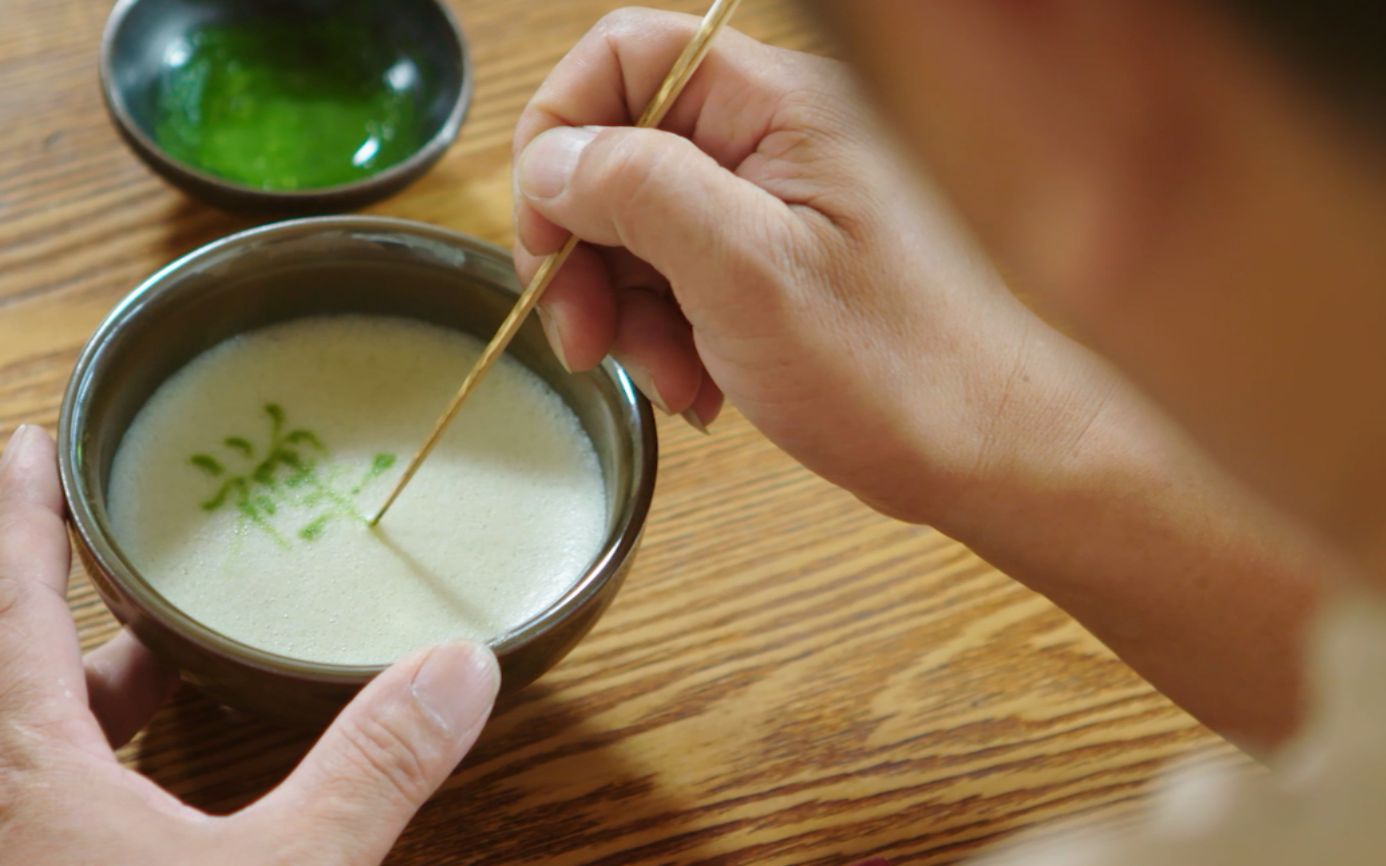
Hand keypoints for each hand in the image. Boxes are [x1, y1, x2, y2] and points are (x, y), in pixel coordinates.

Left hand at [0, 426, 499, 864]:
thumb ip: (370, 769)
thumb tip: (459, 670)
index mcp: (26, 769)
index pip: (10, 601)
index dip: (21, 515)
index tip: (34, 443)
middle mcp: (3, 802)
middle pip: (13, 663)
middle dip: (71, 599)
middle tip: (130, 553)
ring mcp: (15, 844)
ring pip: (29, 736)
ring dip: (88, 690)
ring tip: (166, 664)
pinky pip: (43, 799)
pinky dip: (91, 767)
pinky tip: (156, 795)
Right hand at [512, 8, 1118, 525]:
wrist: (988, 450)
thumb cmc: (896, 367)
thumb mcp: (746, 273)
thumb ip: (638, 190)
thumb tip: (551, 158)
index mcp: (776, 107)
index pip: (622, 57)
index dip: (560, 136)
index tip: (547, 235)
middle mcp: (776, 140)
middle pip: (622, 151)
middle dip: (588, 249)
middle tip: (585, 335)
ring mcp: (778, 205)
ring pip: (644, 228)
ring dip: (629, 311)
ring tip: (669, 378)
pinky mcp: (780, 265)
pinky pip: (685, 279)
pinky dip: (671, 336)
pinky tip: (698, 388)